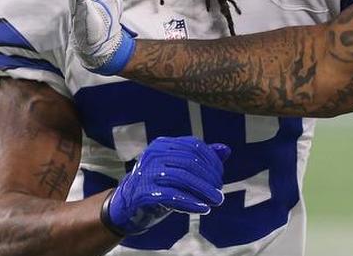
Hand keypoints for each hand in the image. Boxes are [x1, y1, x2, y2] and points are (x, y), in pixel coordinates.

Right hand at [104, 136, 229, 235]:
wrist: (127, 205)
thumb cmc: (158, 185)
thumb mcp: (179, 169)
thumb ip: (201, 158)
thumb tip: (226, 149)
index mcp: (163, 144)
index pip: (194, 147)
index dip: (212, 161)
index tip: (220, 177)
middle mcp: (154, 154)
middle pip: (190, 162)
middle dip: (209, 178)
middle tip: (220, 193)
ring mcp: (147, 172)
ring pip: (182, 178)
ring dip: (203, 191)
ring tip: (216, 201)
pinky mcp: (143, 192)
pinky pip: (172, 196)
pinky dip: (190, 202)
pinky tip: (203, 208)